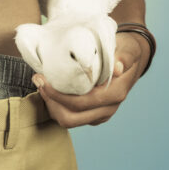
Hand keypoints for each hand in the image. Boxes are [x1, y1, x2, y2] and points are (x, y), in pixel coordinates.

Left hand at [32, 31, 147, 127]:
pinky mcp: (93, 114)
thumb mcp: (128, 48)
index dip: (57, 94)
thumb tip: (118, 68)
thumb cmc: (126, 49)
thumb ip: (124, 57)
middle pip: (70, 118)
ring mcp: (100, 114)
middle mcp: (108, 108)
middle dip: (50, 101)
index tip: (41, 77)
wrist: (131, 57)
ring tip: (41, 84)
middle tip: (38, 80)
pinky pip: (71, 117)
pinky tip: (51, 89)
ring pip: (68, 120)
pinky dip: (57, 106)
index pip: (81, 103)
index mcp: (115, 94)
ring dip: (52, 105)